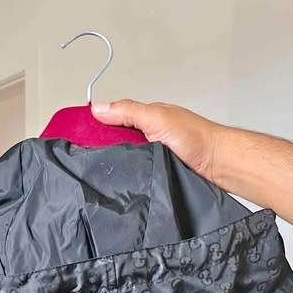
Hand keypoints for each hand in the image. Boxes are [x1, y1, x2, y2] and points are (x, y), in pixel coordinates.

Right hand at [92, 100, 222, 183]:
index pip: (112, 120)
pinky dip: (127, 181)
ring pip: (123, 163)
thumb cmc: (195, 138)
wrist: (218, 166)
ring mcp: (150, 159)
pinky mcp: (155, 178)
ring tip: (100, 175)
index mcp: (145, 119)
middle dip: (102, 151)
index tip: (75, 138)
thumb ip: (128, 112)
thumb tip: (97, 108)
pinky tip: (120, 185)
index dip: (94, 127)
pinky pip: (134, 178)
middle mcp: (146, 138)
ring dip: (115, 168)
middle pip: (114, 144)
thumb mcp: (157, 117)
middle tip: (86, 161)